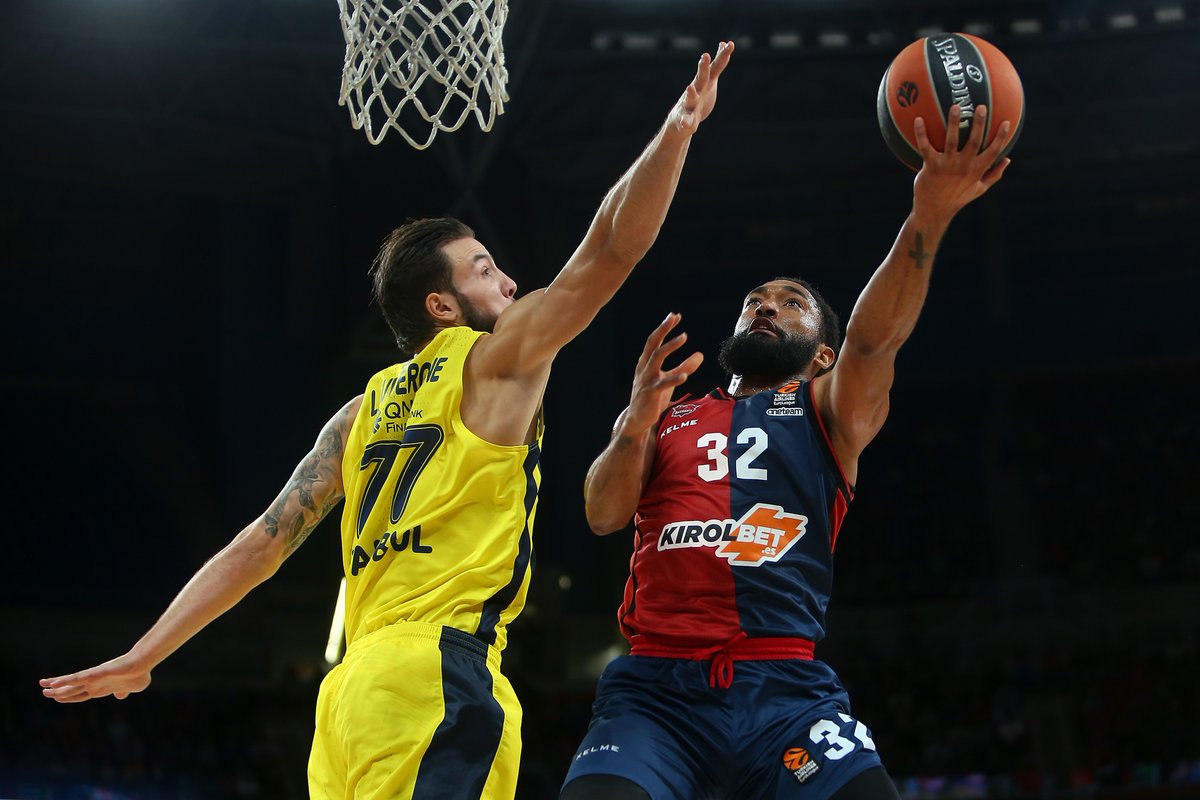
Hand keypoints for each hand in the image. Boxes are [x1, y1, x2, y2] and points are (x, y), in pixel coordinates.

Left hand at [40, 653, 151, 702]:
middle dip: (57, 692)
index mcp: (101, 688)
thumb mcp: (132, 688)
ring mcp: (94, 678)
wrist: (144, 663)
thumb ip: (123, 692)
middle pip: (72, 689)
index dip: (68, 697)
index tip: (57, 698)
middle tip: (44, 692)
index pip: (80, 695)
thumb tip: (120, 696)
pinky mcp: (95, 673)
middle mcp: (94, 683)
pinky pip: (77, 678)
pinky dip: (65, 681)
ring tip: (42, 685)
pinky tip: (54, 683)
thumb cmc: (140, 674)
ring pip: (70, 684)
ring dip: (56, 685)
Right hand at [623, 313, 703, 433]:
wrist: (638, 419)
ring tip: (683, 336)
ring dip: (670, 346)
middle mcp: (644, 368)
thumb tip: (700, 355)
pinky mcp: (651, 394)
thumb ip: (684, 367)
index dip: (664, 328)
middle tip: (674, 317)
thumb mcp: (670, 379)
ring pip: (656, 358)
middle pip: (653, 344)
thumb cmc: (653, 398)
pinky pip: (662, 384)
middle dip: (663, 329)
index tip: (675, 316)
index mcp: (646, 363)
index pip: (654, 341)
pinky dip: (674, 378)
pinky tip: (685, 375)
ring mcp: (646, 380)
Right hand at [670, 41, 734, 135]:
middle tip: (705, 56)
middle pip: (701, 78)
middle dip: (703, 67)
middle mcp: (696, 90)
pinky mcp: (685, 119)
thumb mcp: (710, 80)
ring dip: (691, 93)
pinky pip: (685, 120)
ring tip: (690, 88)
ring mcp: (689, 104)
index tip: (727, 44)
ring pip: (690, 98)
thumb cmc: (698, 98)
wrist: (681, 121)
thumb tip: (725, 43)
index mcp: (704, 82)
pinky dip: (685, 121)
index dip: (721, 56)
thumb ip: (718, 64)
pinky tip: (685, 123)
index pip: (715, 67)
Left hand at [912, 104, 1012, 219]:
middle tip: (981, 106)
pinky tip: (918, 119)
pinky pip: (925, 147)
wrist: (934, 211)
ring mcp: (947, 165)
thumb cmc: (957, 199)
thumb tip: (1008, 160)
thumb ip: (994, 175)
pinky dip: (921, 133)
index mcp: (977, 170)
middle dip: (979, 123)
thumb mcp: (979, 189)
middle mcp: (963, 166)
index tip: (1007, 121)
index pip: (993, 151)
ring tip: (955, 106)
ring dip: (954, 123)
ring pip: (952, 141)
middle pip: (974, 141)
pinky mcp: (930, 167)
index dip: (1001, 137)